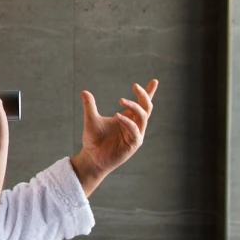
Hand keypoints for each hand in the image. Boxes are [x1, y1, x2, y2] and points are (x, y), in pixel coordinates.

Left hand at [71, 80, 157, 195]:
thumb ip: (90, 106)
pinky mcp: (133, 144)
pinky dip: (127, 122)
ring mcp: (135, 135)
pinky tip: (117, 116)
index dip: (148, 93)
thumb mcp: (91, 120)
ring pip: (143, 118)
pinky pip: (134, 131)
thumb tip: (84, 91)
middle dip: (144, 96)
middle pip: (146, 108)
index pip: (141, 104)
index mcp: (128, 118)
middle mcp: (134, 126)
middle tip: (135, 86)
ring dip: (134, 107)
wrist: (91, 158)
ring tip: (121, 100)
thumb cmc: (94, 140)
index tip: (154, 81)